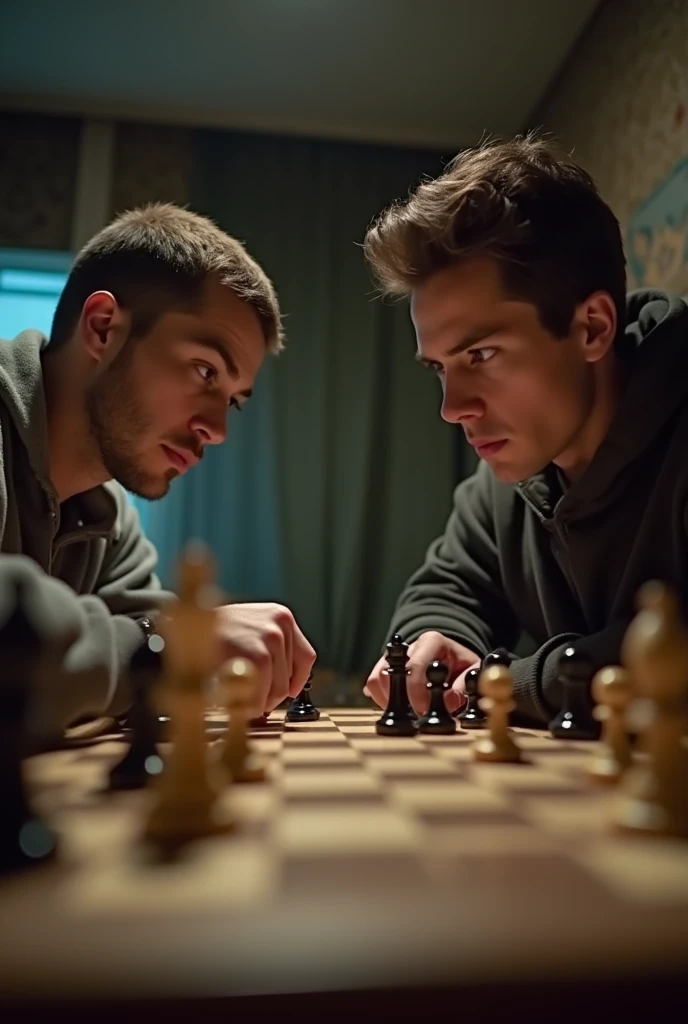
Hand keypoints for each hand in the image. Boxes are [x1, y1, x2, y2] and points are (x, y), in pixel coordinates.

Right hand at [214, 603, 315, 715]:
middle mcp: (280, 624)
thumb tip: (289, 687)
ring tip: (237, 696)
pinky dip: (248, 705)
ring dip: (259, 701)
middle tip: (249, 696)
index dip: (296, 680)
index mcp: (281, 616)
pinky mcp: (258, 656)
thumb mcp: (250, 628)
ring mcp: (271, 638)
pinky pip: (262, 694)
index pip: (306, 657)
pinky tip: (232, 699)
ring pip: (279, 690)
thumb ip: (271, 649)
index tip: (287, 692)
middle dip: (271, 694)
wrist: (184, 627)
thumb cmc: (214, 632)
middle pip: (291, 677)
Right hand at [365, 631, 480, 714]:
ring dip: (389, 701)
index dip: (416, 693)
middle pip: (389, 672)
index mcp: (431, 641)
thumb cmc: (463, 665)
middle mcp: (409, 646)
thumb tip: (449, 700)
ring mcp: (393, 656)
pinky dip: (381, 700)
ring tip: (408, 712)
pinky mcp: (383, 668)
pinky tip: (400, 708)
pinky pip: (373, 685)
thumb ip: (464, 687)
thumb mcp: (473, 672)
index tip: (422, 711)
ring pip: (376, 678)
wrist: (453, 658)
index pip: (414, 666)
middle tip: (416, 715)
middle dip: (400, 700)